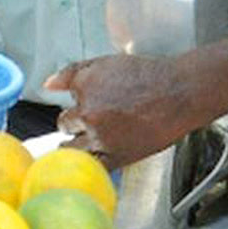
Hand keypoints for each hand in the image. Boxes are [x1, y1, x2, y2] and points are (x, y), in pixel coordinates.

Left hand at [45, 54, 194, 168]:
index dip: (75, 104)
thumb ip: (72, 73)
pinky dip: (92, 162)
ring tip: (93, 142)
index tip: (83, 106)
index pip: (64, 99)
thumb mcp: (106, 63)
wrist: (180, 93)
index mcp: (83, 86)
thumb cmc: (148, 76)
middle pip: (64, 125)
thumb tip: (48, 84)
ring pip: (72, 149)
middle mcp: (88, 112)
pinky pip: (92, 166)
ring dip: (77, 145)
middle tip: (92, 123)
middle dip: (74, 124)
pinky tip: (97, 157)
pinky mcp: (116, 156)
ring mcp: (101, 137)